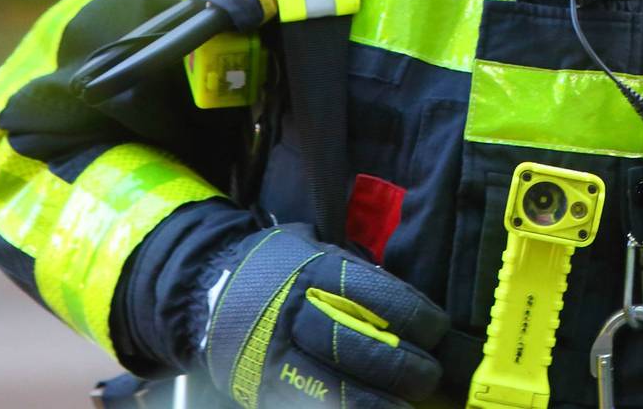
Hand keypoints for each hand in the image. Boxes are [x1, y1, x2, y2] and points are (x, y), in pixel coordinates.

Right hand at [199, 225, 446, 407]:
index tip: (436, 329)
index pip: (377, 298)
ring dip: (378, 404)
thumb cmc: (277, 269)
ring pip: (336, 392)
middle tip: (429, 375)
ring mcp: (277, 360)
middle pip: (361, 350)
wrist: (206, 294)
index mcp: (315, 274)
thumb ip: (358, 276)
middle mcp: (295, 317)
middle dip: (405, 369)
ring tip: (405, 407)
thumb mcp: (315, 250)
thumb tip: (412, 307)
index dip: (416, 317)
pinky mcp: (265, 392)